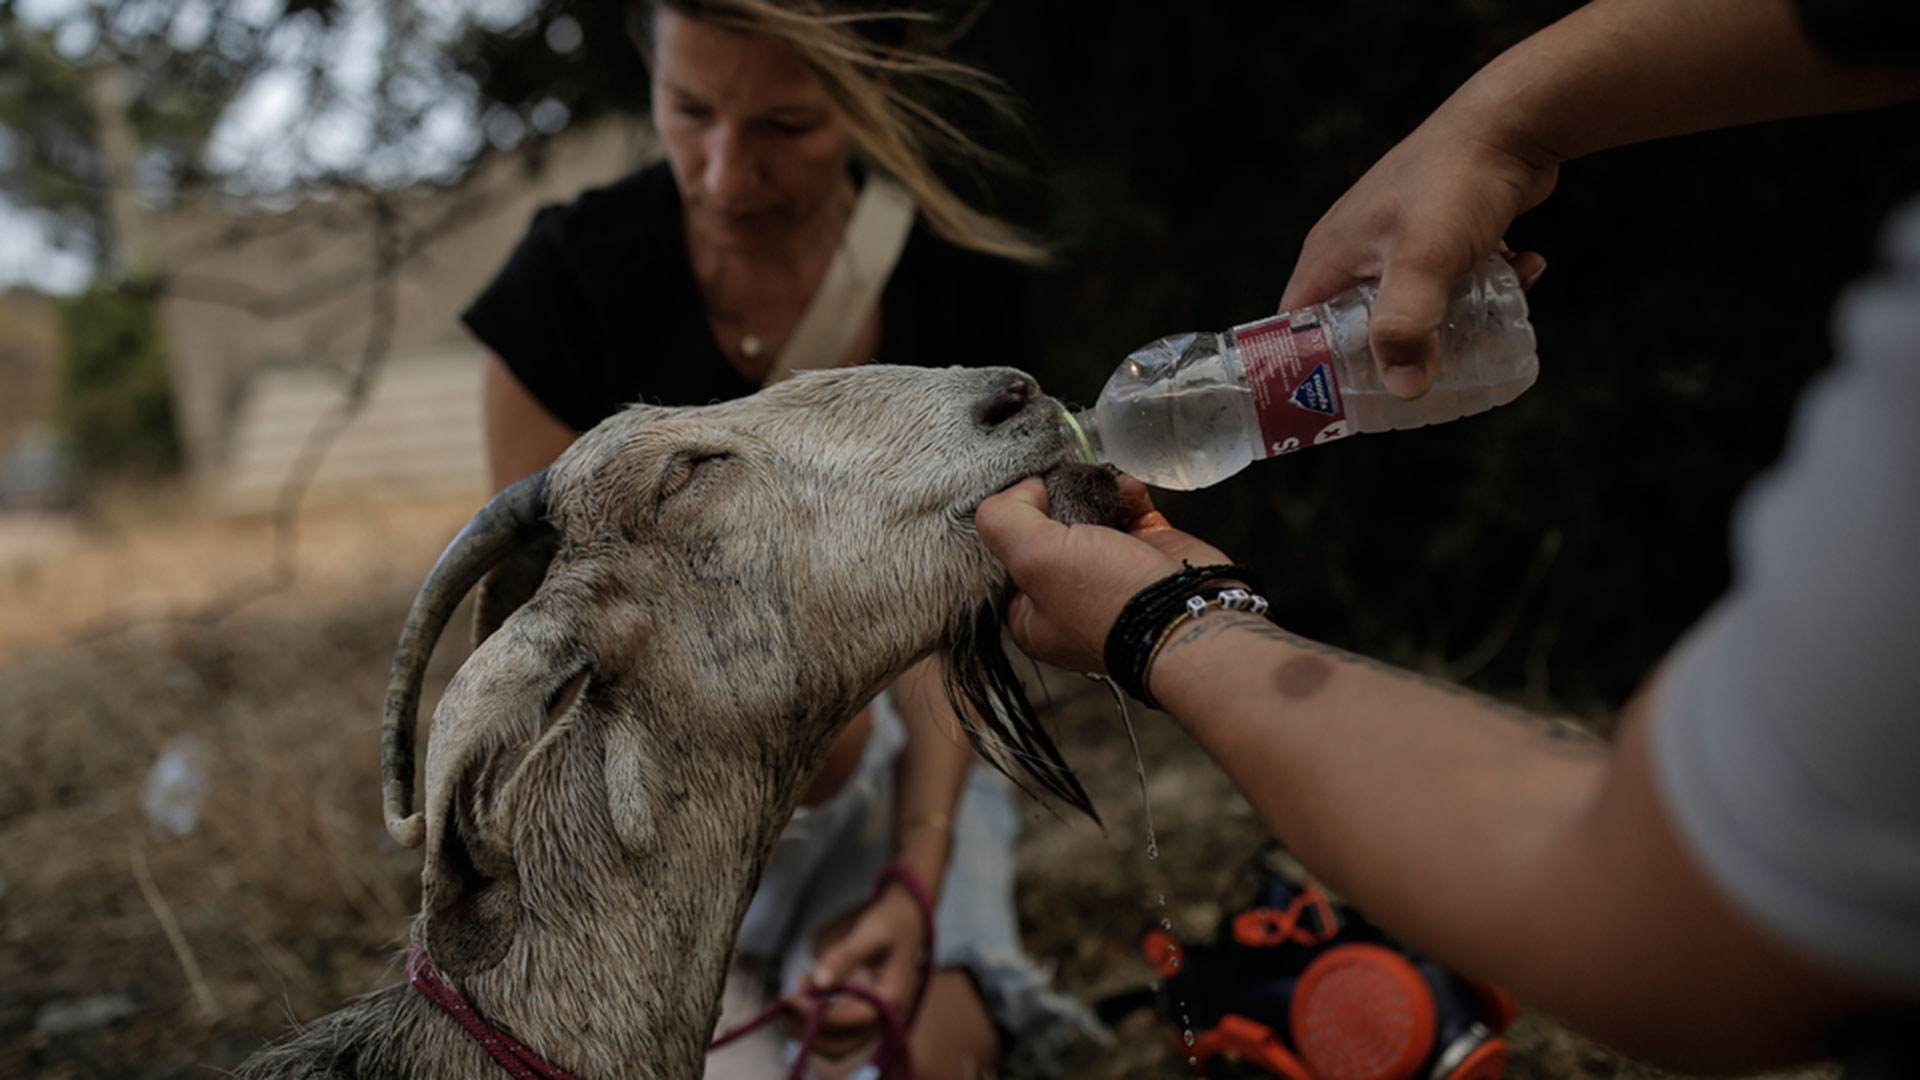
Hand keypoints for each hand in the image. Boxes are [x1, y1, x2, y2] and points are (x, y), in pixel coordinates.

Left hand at [782, 883, 927, 1059]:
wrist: (907, 920)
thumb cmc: (891, 924)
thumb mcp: (869, 935)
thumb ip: (845, 958)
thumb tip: (818, 982)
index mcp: (891, 1000)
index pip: (849, 1021)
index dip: (815, 1014)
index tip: (788, 997)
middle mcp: (885, 1017)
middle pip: (841, 1044)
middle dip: (807, 1030)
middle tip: (781, 1006)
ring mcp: (874, 1019)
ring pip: (837, 1043)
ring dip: (809, 1029)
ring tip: (787, 999)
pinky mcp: (863, 1013)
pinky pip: (837, 1028)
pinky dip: (816, 1018)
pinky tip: (804, 987)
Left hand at [976, 475, 1229, 673]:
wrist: (1190, 616)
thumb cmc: (1112, 603)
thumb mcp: (1034, 559)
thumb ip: (1007, 519)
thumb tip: (1022, 488)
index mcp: (1031, 614)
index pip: (1002, 559)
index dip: (1008, 521)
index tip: (1016, 492)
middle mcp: (1067, 596)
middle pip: (1045, 531)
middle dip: (1054, 498)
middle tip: (1060, 480)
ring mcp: (1109, 573)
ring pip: (1087, 514)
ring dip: (1092, 490)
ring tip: (1098, 481)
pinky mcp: (1146, 551)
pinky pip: (1128, 509)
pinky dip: (1127, 493)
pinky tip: (1127, 488)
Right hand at [1279, 98, 1556, 399]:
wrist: (1514, 119)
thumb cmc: (1455, 182)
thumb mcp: (1423, 261)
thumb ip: (1405, 327)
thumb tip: (1404, 390)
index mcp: (1330, 255)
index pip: (1297, 329)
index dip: (1310, 371)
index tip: (1343, 404)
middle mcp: (1357, 248)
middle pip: (1357, 325)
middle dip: (1393, 356)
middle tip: (1426, 383)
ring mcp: (1400, 238)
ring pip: (1413, 304)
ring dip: (1451, 321)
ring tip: (1487, 331)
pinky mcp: (1443, 229)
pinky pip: (1454, 275)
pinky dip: (1485, 284)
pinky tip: (1521, 272)